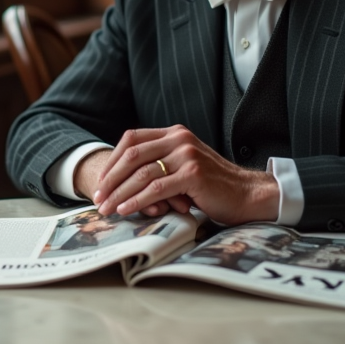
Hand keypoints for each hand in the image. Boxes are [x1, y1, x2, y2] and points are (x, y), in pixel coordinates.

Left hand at [89, 126, 279, 225]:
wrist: (246, 194)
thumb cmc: (212, 186)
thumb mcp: (184, 165)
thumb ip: (159, 163)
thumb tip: (120, 180)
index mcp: (174, 133)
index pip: (132, 139)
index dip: (112, 160)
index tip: (101, 181)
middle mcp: (179, 139)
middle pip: (132, 155)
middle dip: (111, 178)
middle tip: (98, 197)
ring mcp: (187, 155)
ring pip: (141, 173)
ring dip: (120, 193)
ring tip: (106, 208)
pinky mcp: (193, 174)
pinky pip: (156, 189)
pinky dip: (137, 200)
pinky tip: (125, 210)